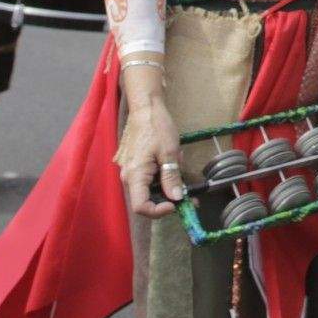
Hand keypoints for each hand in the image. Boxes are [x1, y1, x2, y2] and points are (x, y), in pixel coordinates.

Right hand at [117, 72, 185, 218]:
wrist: (145, 106)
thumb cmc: (156, 126)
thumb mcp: (169, 152)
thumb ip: (171, 177)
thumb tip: (176, 198)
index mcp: (134, 175)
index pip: (140, 207)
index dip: (158, 211)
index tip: (176, 204)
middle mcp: (128, 176)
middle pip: (146, 199)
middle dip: (168, 197)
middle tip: (189, 194)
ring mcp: (131, 170)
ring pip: (149, 188)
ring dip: (167, 183)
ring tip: (180, 165)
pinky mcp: (135, 164)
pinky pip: (148, 177)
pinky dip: (163, 175)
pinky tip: (174, 160)